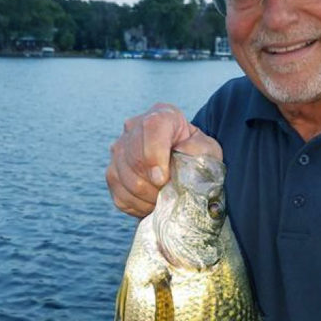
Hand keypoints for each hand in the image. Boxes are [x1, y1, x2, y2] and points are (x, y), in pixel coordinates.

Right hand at [106, 103, 221, 217]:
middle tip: (169, 192)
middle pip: (133, 157)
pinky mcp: (112, 174)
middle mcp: (134, 128)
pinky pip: (119, 194)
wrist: (183, 167)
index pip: (151, 127)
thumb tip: (182, 152)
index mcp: (162, 115)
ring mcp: (119, 151)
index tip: (163, 179)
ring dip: (146, 195)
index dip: (154, 155)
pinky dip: (137, 205)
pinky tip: (152, 202)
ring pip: (122, 177)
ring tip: (163, 198)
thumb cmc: (196, 156)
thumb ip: (200, 149)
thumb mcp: (208, 150)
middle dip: (153, 183)